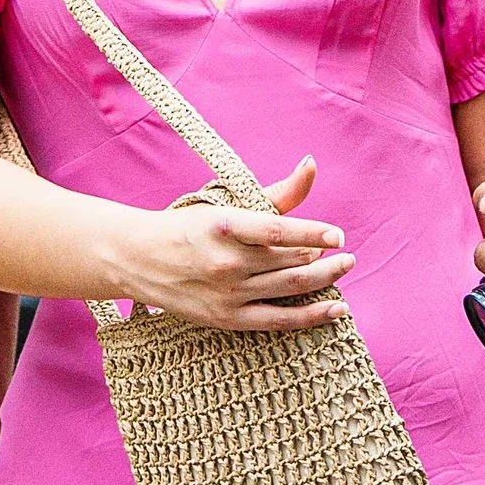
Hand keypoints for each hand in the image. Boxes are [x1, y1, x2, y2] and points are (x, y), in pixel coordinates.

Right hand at [112, 156, 354, 332]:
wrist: (137, 259)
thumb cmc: (187, 227)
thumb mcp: (225, 205)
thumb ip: (274, 193)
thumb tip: (312, 164)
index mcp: (224, 225)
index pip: (278, 230)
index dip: (313, 233)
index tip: (338, 236)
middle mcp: (227, 261)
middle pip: (290, 260)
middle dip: (325, 258)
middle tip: (347, 255)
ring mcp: (228, 292)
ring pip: (290, 287)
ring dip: (325, 280)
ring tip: (344, 270)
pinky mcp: (227, 318)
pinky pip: (279, 320)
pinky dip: (312, 315)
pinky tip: (336, 309)